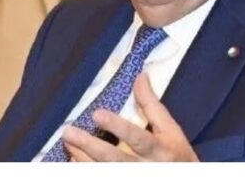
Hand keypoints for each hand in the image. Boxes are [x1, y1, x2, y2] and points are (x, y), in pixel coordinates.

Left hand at [62, 73, 198, 161]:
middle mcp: (144, 168)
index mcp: (159, 149)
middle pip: (113, 158)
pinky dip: (85, 168)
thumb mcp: (171, 130)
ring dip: (82, 157)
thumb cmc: (178, 156)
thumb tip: (140, 77)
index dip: (117, 127)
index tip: (97, 114)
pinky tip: (73, 159)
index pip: (137, 137)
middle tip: (69, 132)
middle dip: (89, 146)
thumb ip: (153, 105)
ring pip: (104, 170)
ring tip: (67, 141)